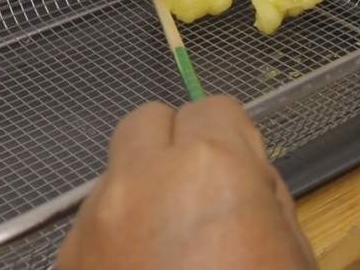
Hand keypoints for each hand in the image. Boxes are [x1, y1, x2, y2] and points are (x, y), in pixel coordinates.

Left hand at [56, 96, 315, 269]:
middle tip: (204, 185)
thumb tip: (246, 176)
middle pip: (149, 119)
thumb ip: (264, 196)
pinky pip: (94, 219)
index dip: (232, 132)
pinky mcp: (68, 262)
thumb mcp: (291, 253)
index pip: (214, 106)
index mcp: (211, 170)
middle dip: (178, 141)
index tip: (240, 156)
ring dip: (145, 186)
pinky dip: (119, 229)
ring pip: (116, 169)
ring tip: (174, 241)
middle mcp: (141, 183)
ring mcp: (96, 222)